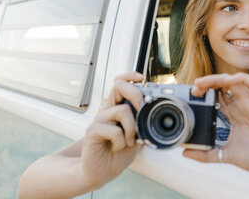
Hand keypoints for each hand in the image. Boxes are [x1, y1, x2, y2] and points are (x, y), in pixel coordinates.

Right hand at [79, 71, 145, 187]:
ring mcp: (99, 119)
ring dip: (131, 128)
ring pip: (122, 110)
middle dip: (135, 94)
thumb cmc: (119, 153)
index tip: (141, 78)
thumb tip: (156, 112)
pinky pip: (114, 130)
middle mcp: (107, 110)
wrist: (102, 172)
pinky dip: (121, 141)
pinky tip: (117, 148)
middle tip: (142, 109)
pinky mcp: (92, 131)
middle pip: (118, 87)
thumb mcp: (137, 136)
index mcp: (117, 108)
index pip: (120, 83)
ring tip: (129, 142)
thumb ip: (143, 123)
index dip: (129, 76)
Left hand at [182, 73, 248, 183]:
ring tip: (203, 83)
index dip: (204, 94)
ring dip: (218, 78)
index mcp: (234, 116)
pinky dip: (240, 78)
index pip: (217, 98)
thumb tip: (186, 153)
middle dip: (208, 83)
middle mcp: (242, 107)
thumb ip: (206, 154)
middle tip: (194, 88)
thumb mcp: (225, 155)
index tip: (192, 97)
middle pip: (223, 87)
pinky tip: (228, 80)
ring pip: (234, 81)